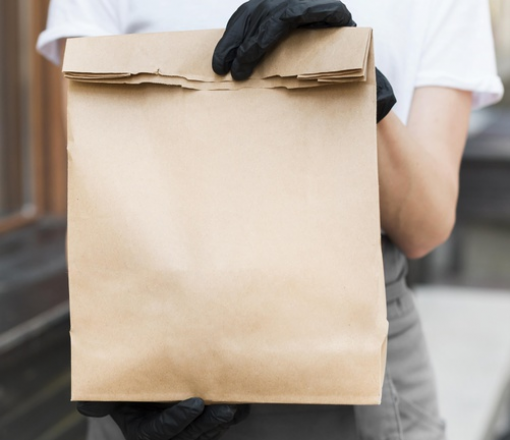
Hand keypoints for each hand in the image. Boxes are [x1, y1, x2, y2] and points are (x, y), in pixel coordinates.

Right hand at [77, 398, 249, 439]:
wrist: (142, 375)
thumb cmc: (125, 383)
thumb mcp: (107, 390)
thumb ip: (99, 398)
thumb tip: (86, 406)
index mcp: (141, 430)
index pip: (159, 432)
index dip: (177, 421)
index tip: (195, 403)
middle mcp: (164, 436)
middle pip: (188, 437)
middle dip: (206, 425)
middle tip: (225, 409)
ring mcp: (184, 430)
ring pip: (205, 434)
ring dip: (222, 423)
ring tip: (237, 408)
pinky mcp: (199, 422)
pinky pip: (215, 426)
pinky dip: (230, 418)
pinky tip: (241, 406)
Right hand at [213, 0, 395, 121]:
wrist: (355, 62)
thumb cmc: (359, 74)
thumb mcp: (365, 77)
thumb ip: (365, 83)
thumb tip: (369, 98)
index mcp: (333, 13)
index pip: (291, 15)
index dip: (264, 37)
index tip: (245, 64)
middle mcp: (309, 3)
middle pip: (267, 11)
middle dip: (243, 42)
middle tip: (229, 72)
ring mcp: (290, 5)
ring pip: (253, 10)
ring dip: (232, 37)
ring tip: (219, 66)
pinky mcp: (276, 12)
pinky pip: (249, 15)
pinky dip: (233, 33)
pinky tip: (224, 53)